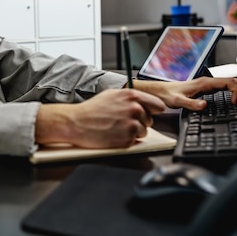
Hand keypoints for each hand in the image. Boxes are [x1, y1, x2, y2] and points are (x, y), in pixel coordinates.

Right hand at [35, 88, 165, 148]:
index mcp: (133, 96)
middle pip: (150, 120)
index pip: (158, 105)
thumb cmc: (92, 109)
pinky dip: (125, 140)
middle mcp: (135, 109)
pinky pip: (134, 141)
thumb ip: (130, 97)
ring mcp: (132, 124)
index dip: (153, 110)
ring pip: (143, 132)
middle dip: (139, 122)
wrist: (77, 122)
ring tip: (117, 127)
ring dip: (133, 132)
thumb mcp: (112, 94)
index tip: (148, 113)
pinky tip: (114, 134)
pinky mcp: (128, 139)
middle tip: (122, 121)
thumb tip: (143, 102)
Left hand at [134, 76, 236, 110]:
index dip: (236, 92)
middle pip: (234, 82)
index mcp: (204, 83)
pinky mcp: (205, 90)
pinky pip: (225, 89)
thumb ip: (191, 104)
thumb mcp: (177, 102)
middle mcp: (207, 82)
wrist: (158, 91)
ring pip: (230, 84)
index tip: (235, 104)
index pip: (228, 83)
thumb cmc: (166, 95)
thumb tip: (205, 106)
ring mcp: (207, 85)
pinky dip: (235, 93)